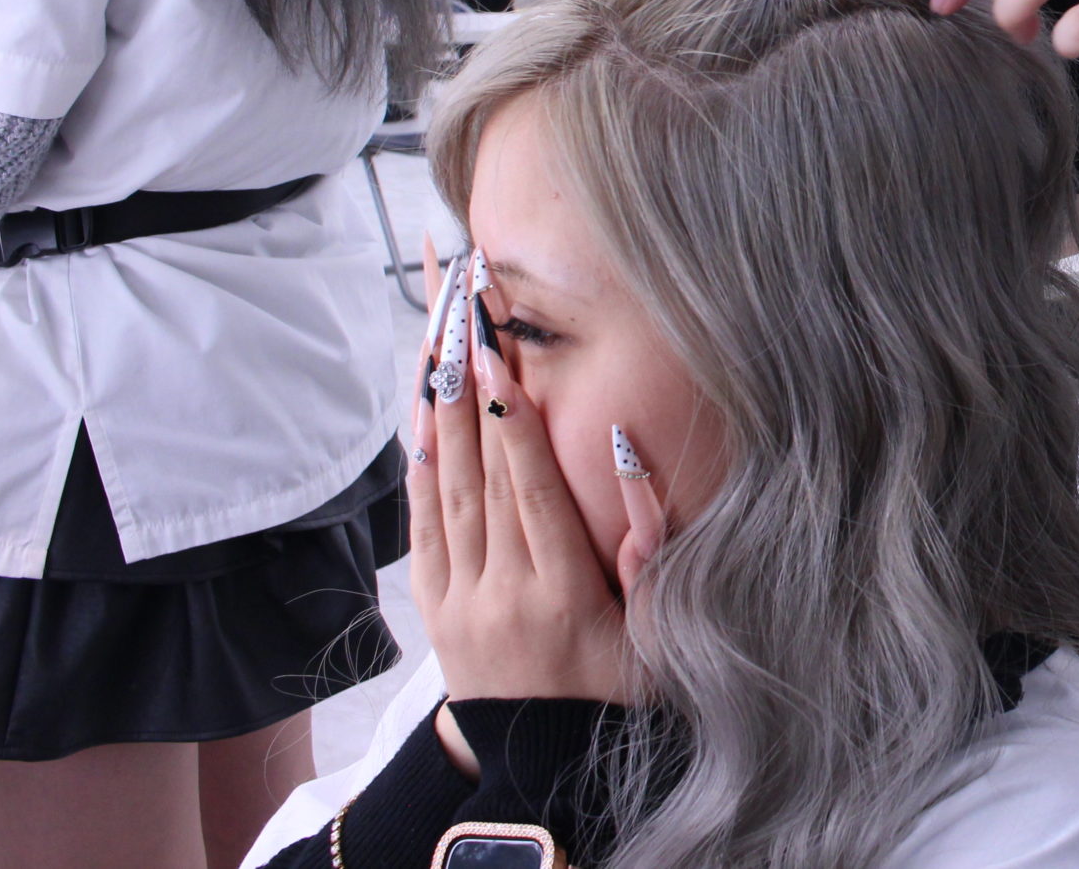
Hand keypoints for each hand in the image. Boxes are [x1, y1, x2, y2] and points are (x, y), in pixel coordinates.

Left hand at [409, 247, 639, 728]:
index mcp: (559, 593)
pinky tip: (421, 420)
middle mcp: (499, 592)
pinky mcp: (435, 611)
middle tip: (459, 311)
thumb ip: (649, 546)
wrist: (549, 767)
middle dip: (468, 384)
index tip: (495, 355)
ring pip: (443, 490)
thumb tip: (628, 459)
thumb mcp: (658, 631)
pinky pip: (421, 529)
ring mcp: (459, 603)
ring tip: (437, 339)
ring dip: (440, 410)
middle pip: (478, 471)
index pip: (528, 487)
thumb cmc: (622, 692)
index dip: (511, 418)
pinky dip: (420, 469)